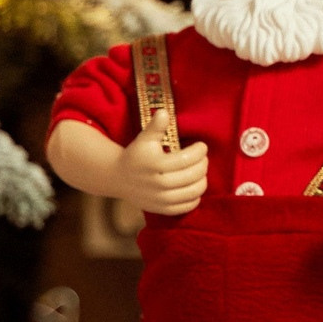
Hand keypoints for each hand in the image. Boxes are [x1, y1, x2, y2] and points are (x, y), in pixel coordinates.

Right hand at [48, 112, 206, 214]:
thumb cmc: (135, 155)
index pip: (187, 159)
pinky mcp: (163, 209)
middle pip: (193, 175)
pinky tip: (194, 186)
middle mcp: (159, 183)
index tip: (202, 146)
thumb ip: (155, 126)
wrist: (118, 178)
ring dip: (202, 180)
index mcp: (155, 164)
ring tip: (200, 171)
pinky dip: (196, 196)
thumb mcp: (143, 139)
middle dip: (203, 164)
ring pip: (194, 191)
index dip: (200, 151)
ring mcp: (161, 199)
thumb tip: (164, 112)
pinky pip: (188, 205)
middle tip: (203, 158)